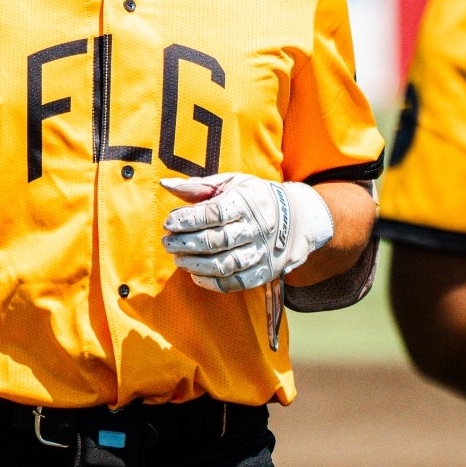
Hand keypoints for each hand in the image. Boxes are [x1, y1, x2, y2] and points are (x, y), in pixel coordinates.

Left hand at [159, 173, 334, 292]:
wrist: (298, 217)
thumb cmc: (255, 197)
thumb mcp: (232, 183)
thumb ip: (200, 187)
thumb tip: (166, 184)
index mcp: (247, 202)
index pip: (213, 214)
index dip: (187, 220)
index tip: (169, 223)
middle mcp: (257, 228)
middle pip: (216, 241)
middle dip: (186, 243)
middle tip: (168, 243)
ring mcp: (262, 252)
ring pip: (224, 264)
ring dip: (196, 264)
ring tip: (179, 259)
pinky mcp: (265, 272)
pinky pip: (236, 282)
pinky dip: (212, 282)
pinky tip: (196, 275)